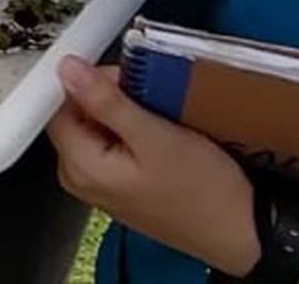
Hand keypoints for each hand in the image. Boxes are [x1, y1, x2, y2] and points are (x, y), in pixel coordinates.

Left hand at [47, 58, 261, 275]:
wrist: (240, 229)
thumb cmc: (204, 192)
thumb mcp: (154, 137)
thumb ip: (106, 102)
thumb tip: (67, 70)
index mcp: (79, 166)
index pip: (58, 103)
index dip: (86, 80)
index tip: (116, 74)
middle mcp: (82, 176)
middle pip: (77, 110)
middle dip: (109, 93)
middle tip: (147, 96)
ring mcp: (101, 180)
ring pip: (98, 122)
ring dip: (125, 108)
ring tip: (160, 115)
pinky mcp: (121, 180)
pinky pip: (115, 139)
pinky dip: (135, 126)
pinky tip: (161, 130)